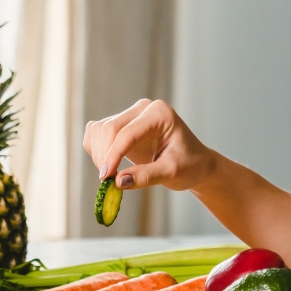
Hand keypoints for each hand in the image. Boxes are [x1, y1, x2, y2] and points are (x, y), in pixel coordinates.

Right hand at [83, 99, 216, 190]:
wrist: (194, 163)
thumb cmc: (189, 165)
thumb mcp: (172, 173)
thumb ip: (146, 177)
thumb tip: (118, 182)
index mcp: (159, 113)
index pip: (128, 132)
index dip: (113, 155)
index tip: (105, 178)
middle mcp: (143, 109)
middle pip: (110, 128)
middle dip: (105, 156)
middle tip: (108, 182)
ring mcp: (131, 114)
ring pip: (99, 130)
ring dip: (99, 154)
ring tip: (112, 176)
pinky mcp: (120, 124)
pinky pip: (96, 132)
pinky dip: (96, 150)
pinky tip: (109, 165)